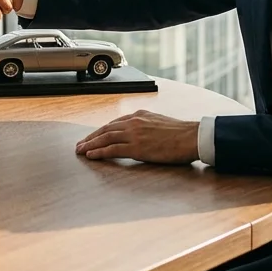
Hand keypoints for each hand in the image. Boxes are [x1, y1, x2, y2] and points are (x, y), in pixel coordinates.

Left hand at [75, 110, 199, 164]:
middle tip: (80, 144)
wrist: (191, 137)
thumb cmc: (181, 133)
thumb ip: (147, 125)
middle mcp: (134, 122)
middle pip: (105, 129)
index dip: (101, 131)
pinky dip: (99, 152)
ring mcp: (134, 134)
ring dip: (90, 144)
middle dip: (90, 137)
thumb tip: (141, 133)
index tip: (93, 136)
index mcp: (140, 115)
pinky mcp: (136, 147)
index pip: (114, 123)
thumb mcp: (160, 122)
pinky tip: (91, 155)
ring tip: (80, 151)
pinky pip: (112, 149)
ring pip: (105, 138)